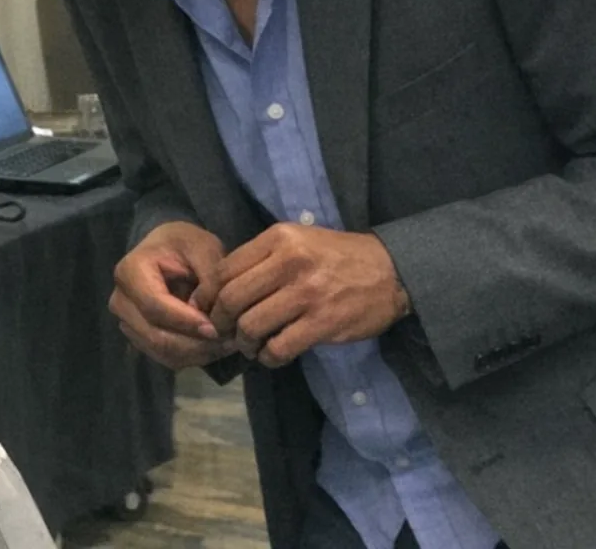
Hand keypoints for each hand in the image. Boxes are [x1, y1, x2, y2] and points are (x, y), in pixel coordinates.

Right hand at [110, 222, 234, 369]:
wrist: (168, 250)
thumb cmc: (186, 244)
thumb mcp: (204, 247)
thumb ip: (210, 276)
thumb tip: (208, 315)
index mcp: (130, 272)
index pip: (154, 307)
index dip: (186, 322)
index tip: (216, 328)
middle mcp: (120, 300)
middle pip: (155, 336)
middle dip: (195, 344)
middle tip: (229, 342)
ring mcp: (126, 322)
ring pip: (161, 351)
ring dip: (197, 354)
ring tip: (228, 344)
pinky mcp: (139, 338)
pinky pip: (164, 358)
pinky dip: (191, 357)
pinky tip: (215, 347)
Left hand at [209, 223, 410, 368]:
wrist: (390, 271)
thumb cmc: (337, 256)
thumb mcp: (298, 241)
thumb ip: (261, 258)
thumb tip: (219, 287)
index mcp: (278, 239)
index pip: (225, 270)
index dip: (208, 295)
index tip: (205, 310)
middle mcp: (289, 262)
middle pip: (232, 299)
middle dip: (220, 322)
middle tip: (223, 332)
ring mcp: (307, 294)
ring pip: (251, 326)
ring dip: (244, 343)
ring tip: (250, 345)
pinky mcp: (323, 323)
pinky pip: (279, 347)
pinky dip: (268, 356)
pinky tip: (272, 354)